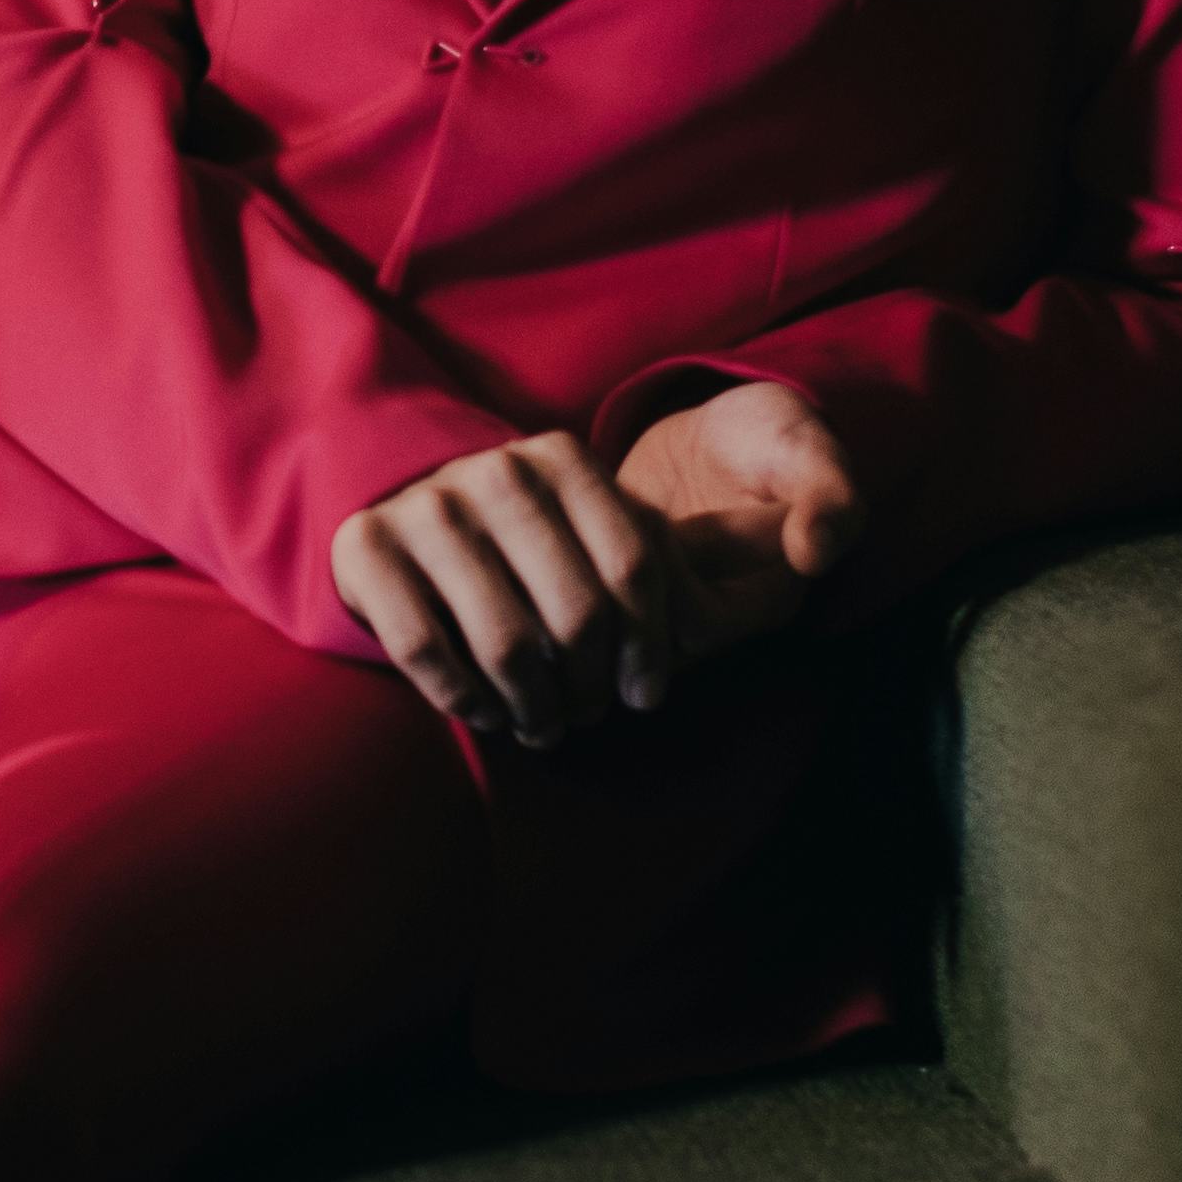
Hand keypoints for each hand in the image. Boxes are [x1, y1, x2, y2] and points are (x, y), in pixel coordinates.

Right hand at [327, 386, 860, 746]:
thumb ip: (709, 541)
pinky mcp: (366, 548)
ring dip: (532, 706)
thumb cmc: (528, 536)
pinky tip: (486, 711)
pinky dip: (465, 699)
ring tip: (541, 723)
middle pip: (575, 617)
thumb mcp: (608, 518)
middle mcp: (496, 474)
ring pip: (505, 643)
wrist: (395, 497)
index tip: (645, 692)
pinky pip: (428, 652)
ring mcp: (428, 509)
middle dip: (588, 688)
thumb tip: (815, 550)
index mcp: (565, 458)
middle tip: (584, 716)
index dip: (651, 647)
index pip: (636, 568)